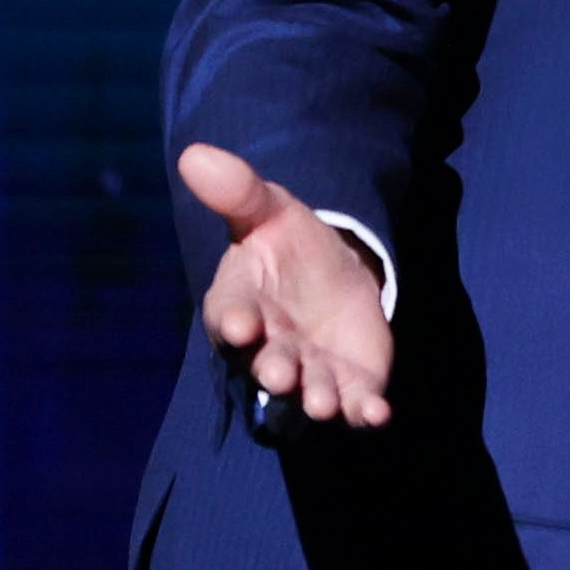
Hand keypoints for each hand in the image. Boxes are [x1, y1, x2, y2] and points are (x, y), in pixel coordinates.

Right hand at [177, 143, 394, 429]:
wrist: (336, 273)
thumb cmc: (288, 245)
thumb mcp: (269, 210)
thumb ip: (238, 192)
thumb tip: (194, 154)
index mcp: (242, 306)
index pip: (230, 316)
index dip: (233, 322)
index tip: (237, 325)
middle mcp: (272, 346)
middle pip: (268, 363)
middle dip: (275, 370)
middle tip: (279, 374)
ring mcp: (312, 369)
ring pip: (310, 391)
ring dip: (317, 398)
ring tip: (323, 403)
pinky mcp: (351, 382)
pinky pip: (355, 404)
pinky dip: (363, 413)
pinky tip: (376, 414)